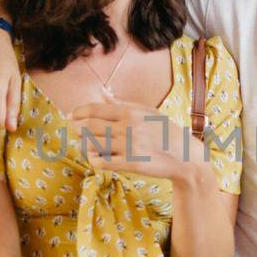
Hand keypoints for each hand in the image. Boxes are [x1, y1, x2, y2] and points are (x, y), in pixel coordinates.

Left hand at [72, 102, 206, 181]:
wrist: (185, 157)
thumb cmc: (166, 132)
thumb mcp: (148, 112)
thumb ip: (123, 104)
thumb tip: (103, 92)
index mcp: (132, 113)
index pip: (95, 109)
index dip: (78, 112)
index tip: (71, 116)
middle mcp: (129, 128)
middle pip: (89, 126)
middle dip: (76, 127)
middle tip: (73, 129)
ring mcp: (129, 146)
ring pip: (92, 144)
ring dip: (86, 144)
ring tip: (89, 145)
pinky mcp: (131, 164)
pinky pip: (101, 162)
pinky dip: (94, 160)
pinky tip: (99, 158)